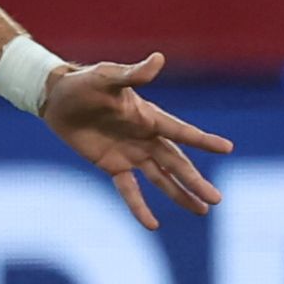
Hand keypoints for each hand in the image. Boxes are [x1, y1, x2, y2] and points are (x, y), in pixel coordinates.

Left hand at [45, 52, 230, 227]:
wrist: (57, 98)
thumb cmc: (84, 83)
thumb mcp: (107, 77)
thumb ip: (133, 74)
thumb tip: (158, 59)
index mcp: (149, 117)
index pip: (181, 132)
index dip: (202, 140)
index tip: (227, 148)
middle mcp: (146, 138)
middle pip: (176, 163)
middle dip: (195, 181)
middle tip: (216, 199)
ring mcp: (131, 154)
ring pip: (161, 179)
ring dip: (179, 195)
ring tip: (202, 210)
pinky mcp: (112, 165)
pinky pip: (129, 190)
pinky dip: (139, 206)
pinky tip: (152, 225)